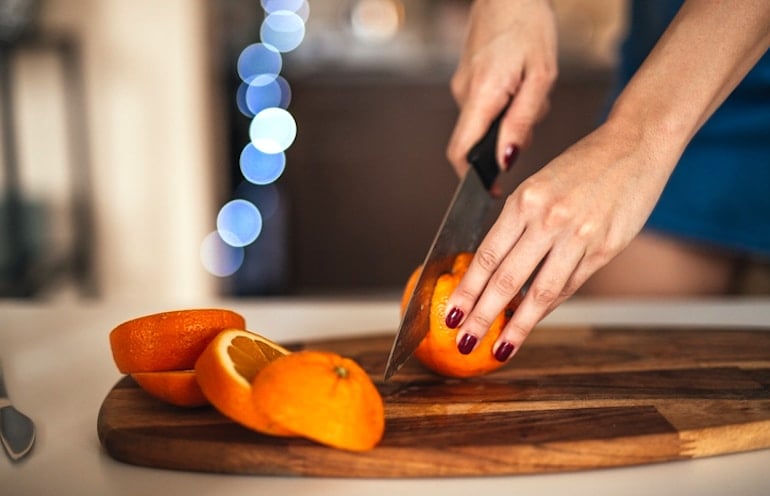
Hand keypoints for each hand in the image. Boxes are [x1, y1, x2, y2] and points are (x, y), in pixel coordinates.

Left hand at [445, 120, 676, 360]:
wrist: (636, 144)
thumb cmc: (584, 165)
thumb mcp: (540, 185)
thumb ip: (519, 226)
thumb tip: (496, 270)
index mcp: (526, 201)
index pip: (488, 256)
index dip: (467, 290)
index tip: (452, 312)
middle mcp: (550, 219)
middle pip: (508, 278)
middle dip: (482, 315)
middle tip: (464, 341)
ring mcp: (580, 236)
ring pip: (541, 291)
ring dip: (517, 325)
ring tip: (499, 347)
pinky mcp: (606, 248)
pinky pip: (570, 285)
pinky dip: (548, 307)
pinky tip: (533, 322)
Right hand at [447, 0, 557, 180]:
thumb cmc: (529, 26)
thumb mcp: (540, 76)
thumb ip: (522, 121)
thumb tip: (506, 160)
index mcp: (480, 96)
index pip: (460, 153)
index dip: (472, 178)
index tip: (492, 189)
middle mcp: (463, 94)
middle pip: (477, 140)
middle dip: (507, 140)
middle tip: (534, 114)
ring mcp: (461, 85)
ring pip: (485, 122)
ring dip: (511, 118)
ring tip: (531, 88)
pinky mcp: (467, 78)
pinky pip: (485, 105)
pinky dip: (506, 103)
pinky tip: (521, 81)